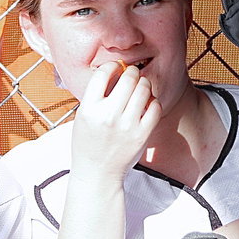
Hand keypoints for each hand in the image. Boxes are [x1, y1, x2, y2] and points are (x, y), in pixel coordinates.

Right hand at [71, 62, 161, 183]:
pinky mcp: (142, 134)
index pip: (103, 74)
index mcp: (89, 109)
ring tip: (140, 87)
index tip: (116, 67)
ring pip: (144, 89)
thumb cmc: (88, 143)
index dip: (112, 65)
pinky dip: (153, 101)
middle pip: (128, 78)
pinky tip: (147, 104)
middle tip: (132, 74)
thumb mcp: (82, 117)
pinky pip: (155, 107)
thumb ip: (95, 95)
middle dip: (132, 72)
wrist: (98, 173)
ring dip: (143, 84)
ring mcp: (127, 125)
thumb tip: (116, 70)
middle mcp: (108, 116)